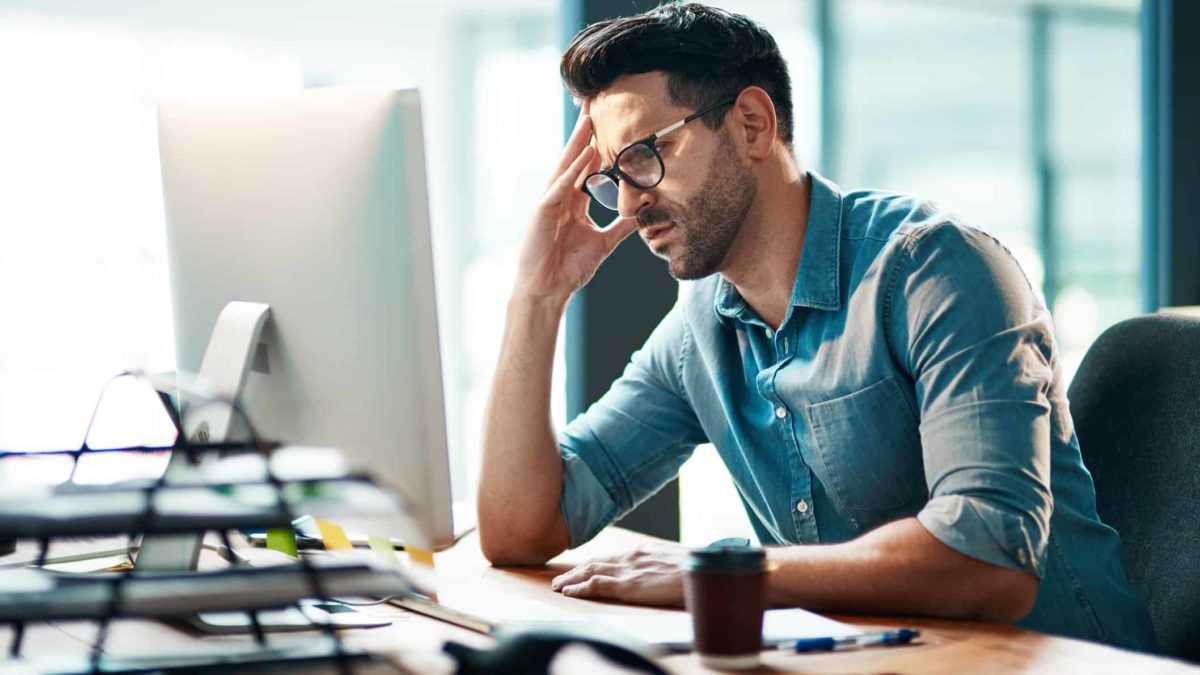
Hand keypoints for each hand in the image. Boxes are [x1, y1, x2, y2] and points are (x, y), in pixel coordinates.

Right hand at [514, 102, 638, 302]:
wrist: (548, 290)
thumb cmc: (569, 267)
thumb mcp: (603, 242)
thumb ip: (621, 227)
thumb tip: (643, 214)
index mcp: (573, 202)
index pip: (586, 168)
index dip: (597, 146)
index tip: (609, 124)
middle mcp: (560, 197)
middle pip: (574, 159)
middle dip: (584, 133)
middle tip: (594, 105)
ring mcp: (549, 203)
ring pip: (565, 167)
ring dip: (578, 143)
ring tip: (589, 119)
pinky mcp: (542, 213)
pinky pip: (560, 187)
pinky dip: (572, 170)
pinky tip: (585, 154)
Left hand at [550, 542, 687, 606]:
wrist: (705, 570)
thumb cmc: (697, 571)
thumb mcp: (676, 563)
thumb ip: (661, 566)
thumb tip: (659, 573)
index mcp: (643, 551)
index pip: (611, 557)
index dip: (592, 564)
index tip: (580, 570)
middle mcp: (632, 556)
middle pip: (596, 562)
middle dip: (576, 571)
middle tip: (559, 579)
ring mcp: (629, 570)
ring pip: (591, 571)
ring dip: (571, 579)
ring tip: (557, 586)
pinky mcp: (629, 585)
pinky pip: (597, 585)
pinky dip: (580, 588)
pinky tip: (569, 592)